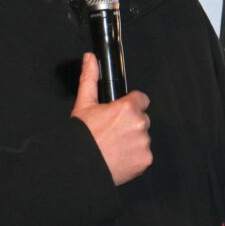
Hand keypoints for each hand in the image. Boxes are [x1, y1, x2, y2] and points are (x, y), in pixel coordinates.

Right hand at [71, 53, 151, 184]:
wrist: (79, 166)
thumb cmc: (81, 137)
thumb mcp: (83, 105)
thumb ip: (90, 79)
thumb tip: (90, 59)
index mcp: (127, 108)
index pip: (142, 99)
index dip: (131, 104)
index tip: (121, 112)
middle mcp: (139, 124)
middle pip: (142, 119)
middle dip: (131, 124)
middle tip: (113, 132)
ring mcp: (143, 143)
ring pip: (143, 137)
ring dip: (133, 141)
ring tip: (114, 146)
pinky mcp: (145, 160)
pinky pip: (144, 154)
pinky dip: (134, 157)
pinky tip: (119, 157)